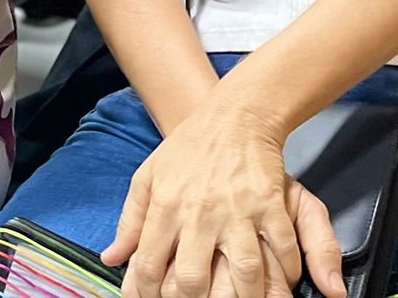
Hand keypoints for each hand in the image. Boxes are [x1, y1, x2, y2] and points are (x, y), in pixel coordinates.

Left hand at [100, 99, 343, 297]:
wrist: (232, 116)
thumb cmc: (186, 150)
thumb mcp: (147, 177)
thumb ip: (130, 222)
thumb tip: (111, 258)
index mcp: (165, 205)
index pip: (149, 264)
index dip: (147, 292)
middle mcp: (199, 211)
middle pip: (193, 277)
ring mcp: (237, 209)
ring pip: (243, 271)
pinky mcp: (269, 203)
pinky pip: (282, 248)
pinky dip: (286, 271)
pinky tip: (282, 281)